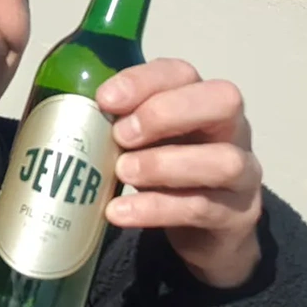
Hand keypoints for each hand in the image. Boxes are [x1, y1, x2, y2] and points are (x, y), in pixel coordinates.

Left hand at [97, 58, 262, 288]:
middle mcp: (231, 129)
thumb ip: (119, 122)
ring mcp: (242, 174)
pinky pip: (202, 208)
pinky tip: (119, 212)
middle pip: (222, 100)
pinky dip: (156, 209)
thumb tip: (65, 112)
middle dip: (165, 112)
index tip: (104, 99)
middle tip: (120, 134)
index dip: (143, 81)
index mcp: (201, 100)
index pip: (182, 72)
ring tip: (121, 172)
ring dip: (164, 164)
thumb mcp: (144, 141)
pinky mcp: (236, 216)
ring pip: (222, 160)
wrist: (207, 233)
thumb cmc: (167, 172)